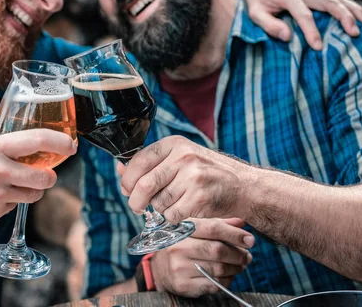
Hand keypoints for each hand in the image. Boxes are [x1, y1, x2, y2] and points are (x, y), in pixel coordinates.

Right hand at [0, 129, 76, 231]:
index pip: (38, 140)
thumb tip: (37, 152)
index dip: (61, 142)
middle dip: (49, 178)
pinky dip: (8, 204)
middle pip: (44, 177)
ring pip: (32, 196)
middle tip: (45, 176)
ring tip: (10, 187)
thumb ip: (6, 151)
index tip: (71, 146)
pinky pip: (13, 208)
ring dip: (29, 193)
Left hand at [119, 136, 251, 222]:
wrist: (242, 186)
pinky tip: (183, 211)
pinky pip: (172, 215)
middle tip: (137, 207)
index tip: (127, 189)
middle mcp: (183, 157)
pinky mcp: (200, 198)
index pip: (138, 161)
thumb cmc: (206, 172)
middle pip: (144, 184)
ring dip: (159, 209)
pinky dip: (173, 218)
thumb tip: (119, 169)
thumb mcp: (180, 158)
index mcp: (175, 144)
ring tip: (172, 204)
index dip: (127, 179)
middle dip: (135, 201)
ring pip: (158, 202)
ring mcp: (193, 177)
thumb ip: (151, 163)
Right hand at [150, 218, 253, 296]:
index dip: (234, 234)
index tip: (250, 240)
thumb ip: (216, 224)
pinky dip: (226, 280)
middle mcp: (178, 247)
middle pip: (217, 250)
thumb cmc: (181, 245)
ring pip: (218, 268)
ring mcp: (179, 267)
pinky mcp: (183, 285)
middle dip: (238, 254)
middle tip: (247, 256)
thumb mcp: (193, 230)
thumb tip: (241, 223)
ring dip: (235, 268)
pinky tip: (228, 275)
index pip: (212, 228)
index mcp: (181, 230)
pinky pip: (213, 284)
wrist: (158, 269)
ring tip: (240, 265)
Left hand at [236, 0, 361, 49]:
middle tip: (354, 33)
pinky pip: (337, 0)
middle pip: (328, 1)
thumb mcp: (254, 14)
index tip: (318, 47)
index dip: (311, 31)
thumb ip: (268, 25)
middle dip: (343, 16)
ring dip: (353, 10)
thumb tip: (287, 36)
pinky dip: (352, 7)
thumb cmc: (255, 3)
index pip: (303, 14)